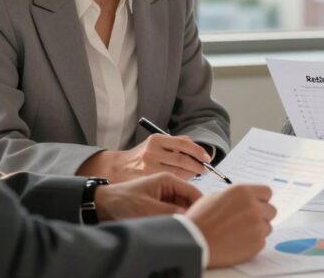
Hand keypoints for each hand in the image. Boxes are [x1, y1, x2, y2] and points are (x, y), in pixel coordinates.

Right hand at [78, 135, 210, 181]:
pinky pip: (169, 182)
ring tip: (195, 174)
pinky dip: (179, 182)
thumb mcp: (154, 144)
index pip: (183, 144)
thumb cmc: (140, 156)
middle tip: (204, 169)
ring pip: (178, 172)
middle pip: (182, 159)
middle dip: (197, 165)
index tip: (207, 157)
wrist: (116, 168)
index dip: (198, 151)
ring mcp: (149, 167)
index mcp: (156, 140)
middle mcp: (152, 152)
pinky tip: (183, 182)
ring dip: (190, 174)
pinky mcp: (147, 180)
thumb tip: (194, 145)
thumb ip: (173, 143)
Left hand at [95, 172, 200, 220]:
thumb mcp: (148, 208)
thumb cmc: (123, 201)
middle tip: (190, 227)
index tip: (204, 218)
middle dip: (190, 212)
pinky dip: (173, 219)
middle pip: (188, 200)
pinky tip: (171, 227)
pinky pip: (172, 212)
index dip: (200, 204)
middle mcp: (168, 186)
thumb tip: (189, 217)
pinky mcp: (158, 204)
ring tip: (179, 227)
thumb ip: (170, 212)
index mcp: (168, 180)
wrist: (103, 204)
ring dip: (181, 217)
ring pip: (181, 207)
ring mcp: (163, 195)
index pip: (193, 190)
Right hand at [187, 184, 275, 267]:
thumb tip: (247, 198)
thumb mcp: (216, 197)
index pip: (267, 192)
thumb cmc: (200, 219)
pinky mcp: (257, 243)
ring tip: (238, 233)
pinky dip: (252, 243)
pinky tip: (237, 242)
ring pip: (267, 227)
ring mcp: (257, 226)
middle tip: (247, 221)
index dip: (261, 199)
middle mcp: (253, 207)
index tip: (256, 205)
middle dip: (261, 215)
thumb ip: (236, 197)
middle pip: (271, 210)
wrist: (194, 242)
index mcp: (243, 192)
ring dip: (257, 230)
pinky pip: (262, 241)